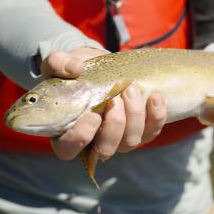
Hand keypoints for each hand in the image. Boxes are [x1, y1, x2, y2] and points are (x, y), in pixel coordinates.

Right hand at [40, 47, 166, 160]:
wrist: (95, 70)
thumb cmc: (70, 73)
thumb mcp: (57, 65)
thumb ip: (58, 63)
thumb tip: (74, 67)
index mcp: (65, 133)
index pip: (69, 149)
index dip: (81, 137)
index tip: (93, 115)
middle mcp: (93, 142)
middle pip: (106, 149)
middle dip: (115, 124)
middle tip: (115, 98)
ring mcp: (118, 139)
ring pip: (130, 142)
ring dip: (134, 116)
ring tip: (131, 89)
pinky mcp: (139, 131)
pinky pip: (151, 132)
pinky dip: (156, 116)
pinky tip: (155, 96)